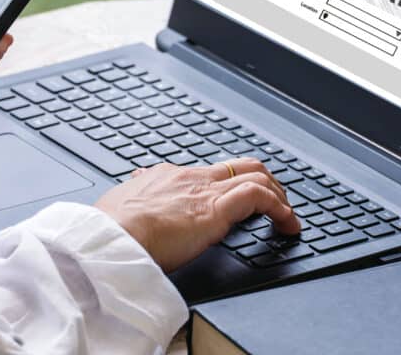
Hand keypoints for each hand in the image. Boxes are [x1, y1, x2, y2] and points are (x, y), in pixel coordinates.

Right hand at [95, 159, 300, 271]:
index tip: (235, 200)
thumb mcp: (120, 205)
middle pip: (239, 166)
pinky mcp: (216, 209)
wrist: (113, 235)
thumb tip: (134, 186)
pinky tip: (287, 225)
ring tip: (287, 217)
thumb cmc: (112, 227)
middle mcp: (190, 177)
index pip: (208, 173)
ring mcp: (205, 191)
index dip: (228, 184)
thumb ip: (132, 196)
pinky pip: (260, 197)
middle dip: (263, 180)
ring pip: (256, 175)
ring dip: (278, 196)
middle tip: (275, 201)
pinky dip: (281, 209)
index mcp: (166, 177)